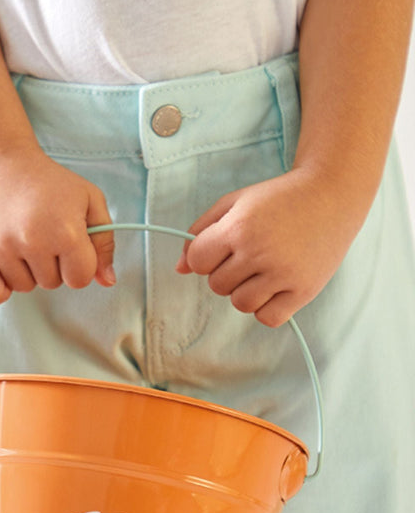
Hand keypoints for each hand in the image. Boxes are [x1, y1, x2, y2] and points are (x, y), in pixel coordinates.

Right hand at [0, 148, 115, 305]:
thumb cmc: (47, 182)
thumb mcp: (89, 200)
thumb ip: (104, 242)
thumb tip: (107, 281)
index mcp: (65, 231)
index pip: (80, 279)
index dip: (78, 264)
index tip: (68, 245)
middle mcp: (32, 241)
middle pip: (51, 284)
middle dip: (50, 265)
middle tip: (40, 234)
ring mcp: (0, 248)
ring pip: (23, 288)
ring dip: (24, 271)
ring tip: (19, 239)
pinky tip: (2, 266)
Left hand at [175, 168, 365, 326]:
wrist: (332, 194)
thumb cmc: (277, 199)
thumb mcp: (234, 203)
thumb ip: (200, 232)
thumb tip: (180, 269)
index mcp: (238, 227)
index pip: (198, 262)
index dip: (206, 257)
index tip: (224, 247)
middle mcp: (259, 252)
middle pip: (217, 285)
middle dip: (227, 273)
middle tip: (251, 254)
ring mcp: (283, 273)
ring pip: (240, 304)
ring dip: (245, 292)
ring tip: (263, 270)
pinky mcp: (304, 290)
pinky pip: (268, 318)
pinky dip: (267, 308)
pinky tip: (276, 288)